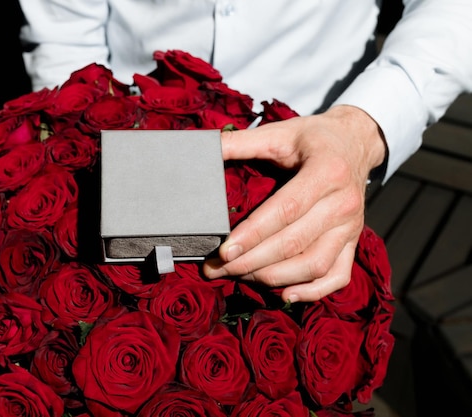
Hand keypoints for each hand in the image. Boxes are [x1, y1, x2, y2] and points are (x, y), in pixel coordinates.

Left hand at [202, 105, 386, 301]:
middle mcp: (343, 203)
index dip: (253, 234)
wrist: (355, 142)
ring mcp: (351, 227)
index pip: (286, 210)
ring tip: (239, 276)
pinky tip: (285, 294)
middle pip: (294, 243)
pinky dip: (312, 291)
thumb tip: (203, 147)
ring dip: (273, 277)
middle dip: (251, 261)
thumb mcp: (280, 133)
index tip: (224, 251)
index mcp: (327, 172)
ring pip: (314, 264)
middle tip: (216, 268)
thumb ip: (241, 141)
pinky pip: (337, 276)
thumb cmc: (314, 138)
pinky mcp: (352, 241)